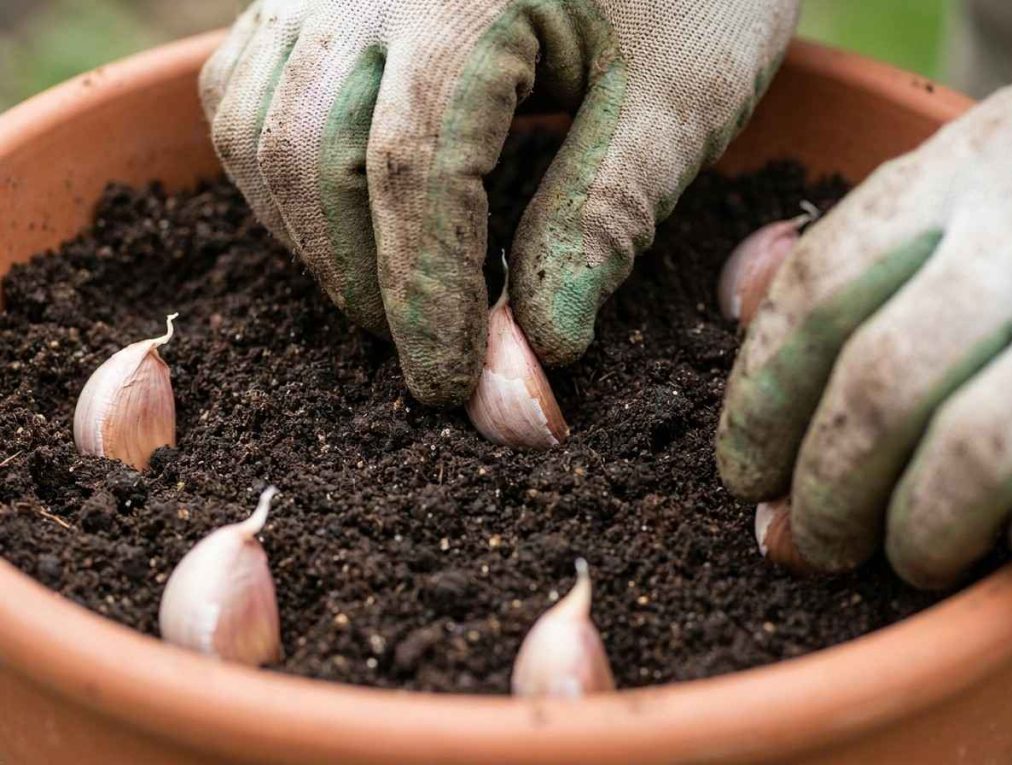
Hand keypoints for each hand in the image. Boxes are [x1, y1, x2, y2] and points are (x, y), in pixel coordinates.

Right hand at [200, 0, 797, 404]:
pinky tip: (338, 214)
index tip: (451, 382)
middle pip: (317, 155)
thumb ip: (605, 217)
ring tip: (385, 296)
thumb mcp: (680, 102)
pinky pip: (246, 87)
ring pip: (263, 126)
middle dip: (364, 279)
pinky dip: (275, 171)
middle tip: (425, 351)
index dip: (426, 294)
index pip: (416, 169)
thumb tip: (539, 346)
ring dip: (312, 238)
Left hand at [717, 84, 1011, 588]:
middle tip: (798, 540)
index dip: (761, 399)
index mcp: (955, 173)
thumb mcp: (948, 182)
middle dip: (826, 486)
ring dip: (918, 528)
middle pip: (885, 384)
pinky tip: (997, 542)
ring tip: (900, 555)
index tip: (743, 471)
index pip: (817, 293)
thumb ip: (846, 245)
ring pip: (978, 451)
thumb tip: (733, 299)